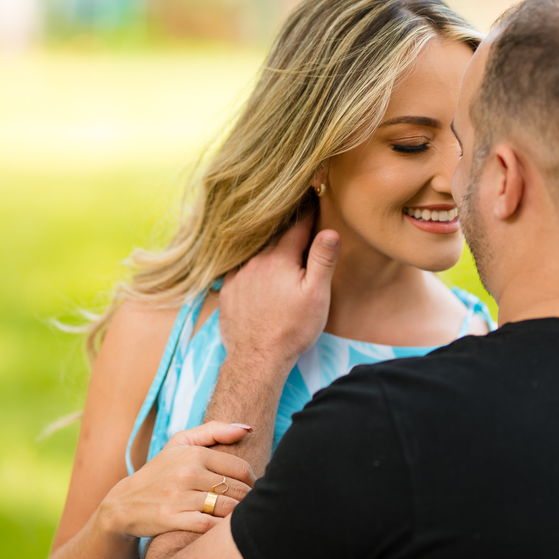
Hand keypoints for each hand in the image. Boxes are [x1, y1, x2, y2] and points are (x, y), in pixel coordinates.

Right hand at [97, 422, 257, 539]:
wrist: (124, 503)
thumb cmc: (160, 471)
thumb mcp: (180, 443)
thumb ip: (214, 431)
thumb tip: (248, 428)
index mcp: (194, 454)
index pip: (240, 468)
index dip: (253, 481)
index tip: (253, 489)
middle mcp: (187, 473)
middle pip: (237, 489)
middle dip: (248, 500)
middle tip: (251, 506)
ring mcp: (179, 496)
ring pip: (227, 508)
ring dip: (238, 515)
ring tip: (239, 518)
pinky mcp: (171, 519)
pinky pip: (209, 525)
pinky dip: (221, 529)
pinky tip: (223, 529)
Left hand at [219, 214, 339, 366]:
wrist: (256, 359)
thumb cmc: (292, 329)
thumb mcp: (316, 295)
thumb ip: (322, 261)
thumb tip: (330, 231)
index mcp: (279, 258)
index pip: (297, 227)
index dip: (308, 214)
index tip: (315, 199)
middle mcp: (255, 261)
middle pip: (275, 237)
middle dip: (288, 229)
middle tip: (298, 218)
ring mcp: (238, 275)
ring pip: (256, 251)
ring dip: (268, 246)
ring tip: (277, 242)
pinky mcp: (227, 289)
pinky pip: (240, 267)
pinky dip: (251, 263)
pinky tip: (257, 269)